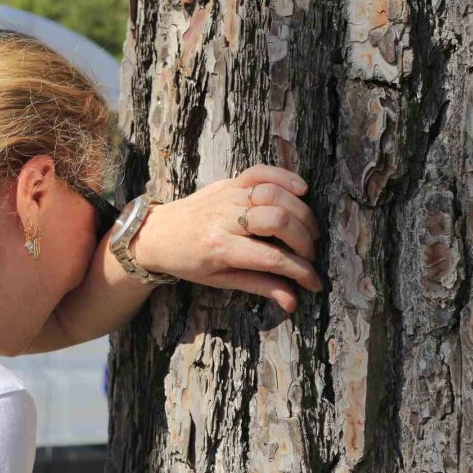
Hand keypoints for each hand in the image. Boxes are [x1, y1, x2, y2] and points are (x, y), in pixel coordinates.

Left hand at [132, 164, 322, 312]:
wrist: (157, 233)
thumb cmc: (187, 261)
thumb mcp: (219, 280)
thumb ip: (258, 285)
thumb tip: (293, 301)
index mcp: (219, 248)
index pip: (271, 258)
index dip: (300, 271)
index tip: (315, 282)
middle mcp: (224, 218)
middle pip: (277, 220)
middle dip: (304, 240)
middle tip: (311, 254)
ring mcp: (226, 196)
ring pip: (274, 194)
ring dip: (301, 212)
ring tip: (309, 231)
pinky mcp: (228, 182)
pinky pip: (261, 171)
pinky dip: (284, 176)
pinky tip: (301, 190)